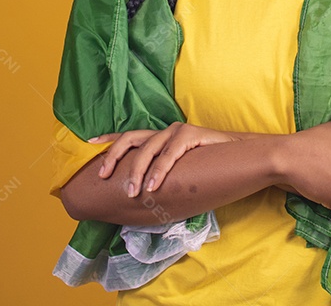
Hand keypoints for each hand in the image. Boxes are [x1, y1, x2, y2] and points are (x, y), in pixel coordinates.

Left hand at [92, 123, 244, 197]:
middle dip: (114, 158)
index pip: (128, 136)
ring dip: (137, 172)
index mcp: (158, 139)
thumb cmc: (209, 169)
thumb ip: (162, 178)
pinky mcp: (191, 135)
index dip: (108, 140)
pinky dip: (159, 171)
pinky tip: (152, 186)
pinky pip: (170, 154)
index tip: (89, 145)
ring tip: (132, 192)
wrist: (242, 157)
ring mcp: (176, 132)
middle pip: (131, 139)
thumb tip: (139, 198)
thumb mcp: (179, 174)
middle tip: (104, 177)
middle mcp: (164, 131)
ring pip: (148, 148)